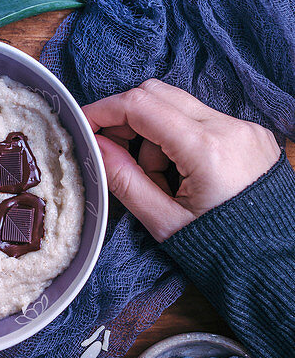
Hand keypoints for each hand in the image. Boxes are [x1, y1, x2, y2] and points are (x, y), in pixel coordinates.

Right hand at [83, 80, 279, 241]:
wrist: (273, 263)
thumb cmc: (222, 250)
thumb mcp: (164, 221)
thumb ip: (124, 180)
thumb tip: (96, 146)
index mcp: (206, 149)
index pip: (142, 106)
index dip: (105, 110)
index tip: (84, 123)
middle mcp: (229, 127)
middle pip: (159, 94)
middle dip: (128, 118)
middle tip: (113, 150)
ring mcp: (244, 127)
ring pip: (179, 106)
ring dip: (155, 133)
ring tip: (160, 179)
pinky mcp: (250, 134)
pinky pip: (202, 119)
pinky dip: (180, 139)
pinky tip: (182, 174)